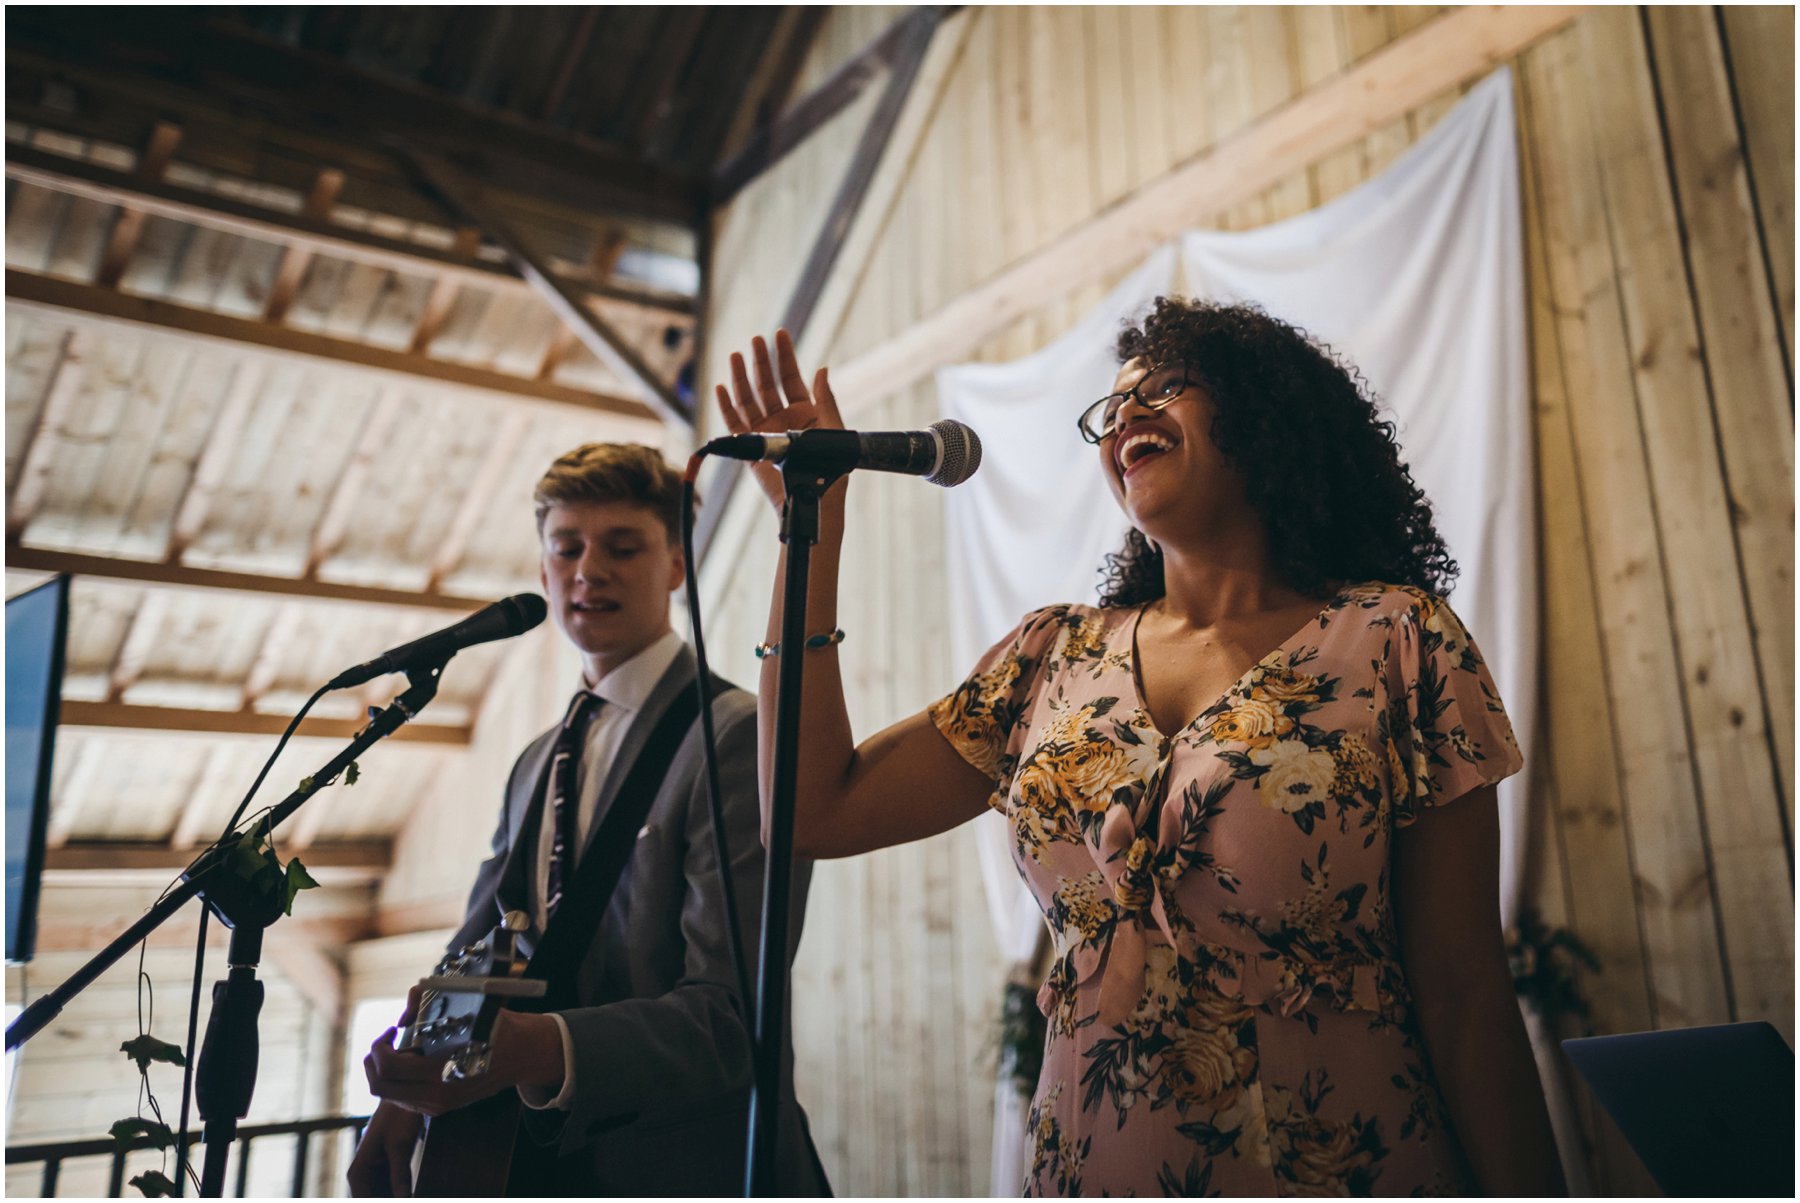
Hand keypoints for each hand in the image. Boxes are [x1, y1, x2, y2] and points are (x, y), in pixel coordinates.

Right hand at [347, 1101, 423, 1196]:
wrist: (405, 1096)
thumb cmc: (398, 1116)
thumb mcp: (400, 1146)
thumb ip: (400, 1175)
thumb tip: (404, 1199)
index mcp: (358, 1173)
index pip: (364, 1202)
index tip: (401, 1198)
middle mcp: (363, 1176)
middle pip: (373, 1199)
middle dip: (391, 1198)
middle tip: (409, 1200)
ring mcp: (375, 1174)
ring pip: (384, 1195)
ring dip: (397, 1195)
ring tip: (413, 1191)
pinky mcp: (388, 1169)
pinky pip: (393, 1188)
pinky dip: (402, 1191)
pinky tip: (414, 1191)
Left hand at [362, 1010, 563, 1118]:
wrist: (523, 1054)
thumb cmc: (495, 1026)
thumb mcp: (466, 1006)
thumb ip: (427, 1001)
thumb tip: (403, 1013)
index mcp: (442, 1070)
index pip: (389, 1068)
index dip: (379, 1047)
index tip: (390, 1031)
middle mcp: (437, 1094)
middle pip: (379, 1087)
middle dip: (373, 1061)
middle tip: (385, 1043)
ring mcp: (438, 1105)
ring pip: (388, 1095)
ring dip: (385, 1072)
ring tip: (402, 1051)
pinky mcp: (439, 1109)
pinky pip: (403, 1100)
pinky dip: (398, 1082)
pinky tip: (414, 1063)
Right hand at [714, 328, 845, 510]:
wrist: (816, 500)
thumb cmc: (832, 470)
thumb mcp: (834, 429)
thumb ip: (827, 400)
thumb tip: (822, 369)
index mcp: (805, 411)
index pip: (791, 377)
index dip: (785, 356)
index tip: (779, 333)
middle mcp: (783, 418)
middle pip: (767, 384)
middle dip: (761, 361)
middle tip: (755, 340)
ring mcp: (766, 432)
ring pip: (749, 399)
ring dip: (741, 378)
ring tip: (736, 355)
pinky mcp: (751, 448)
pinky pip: (735, 423)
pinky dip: (727, 406)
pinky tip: (722, 387)